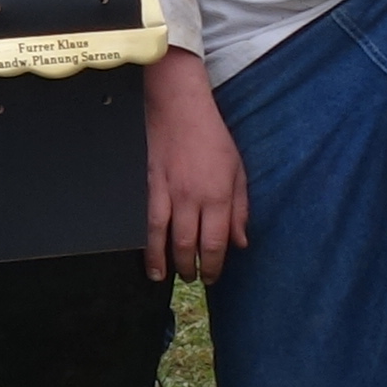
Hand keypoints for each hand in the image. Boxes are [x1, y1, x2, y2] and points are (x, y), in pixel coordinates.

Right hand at [143, 49, 245, 281]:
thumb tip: (241, 241)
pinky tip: (147, 254)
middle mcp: (192, 198)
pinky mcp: (148, 185)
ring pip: (163, 237)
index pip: (216, 243)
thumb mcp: (238, 171)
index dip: (214, 265)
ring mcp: (167, 192)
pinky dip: (146, 242)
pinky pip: (147, 220)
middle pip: (188, 245)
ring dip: (164, 262)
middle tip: (191, 278)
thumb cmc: (212, 137)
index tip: (212, 277)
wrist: (179, 108)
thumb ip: (240, 209)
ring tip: (164, 277)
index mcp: (218, 195)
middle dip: (190, 268)